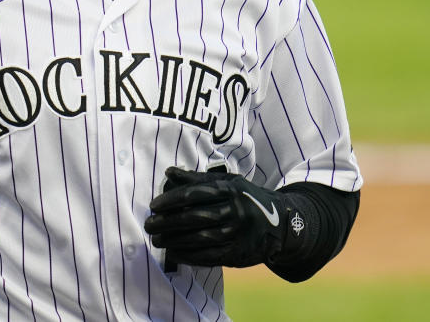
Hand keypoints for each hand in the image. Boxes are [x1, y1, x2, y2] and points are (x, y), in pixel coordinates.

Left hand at [144, 166, 288, 267]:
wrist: (280, 223)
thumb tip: (169, 173)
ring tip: (157, 239)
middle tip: (149, 225)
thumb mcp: (228, 183)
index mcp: (230, 190)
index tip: (153, 206)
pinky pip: (209, 256)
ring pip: (200, 238)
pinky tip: (174, 253)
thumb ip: (197, 179)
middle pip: (194, 217)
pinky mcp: (238, 253)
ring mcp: (237, 234)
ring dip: (174, 240)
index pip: (194, 194)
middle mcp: (235, 211)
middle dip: (167, 222)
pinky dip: (189, 256)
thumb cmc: (246, 198)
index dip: (171, 200)